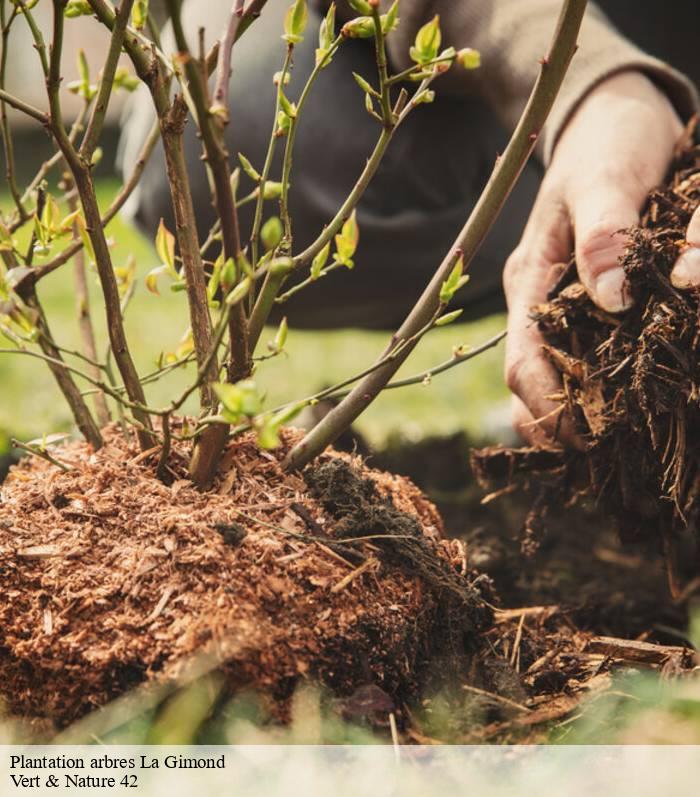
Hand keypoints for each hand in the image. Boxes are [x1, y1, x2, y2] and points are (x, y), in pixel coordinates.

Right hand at [503, 71, 684, 445]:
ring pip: (553, 375)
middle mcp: (539, 300)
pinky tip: (620, 405)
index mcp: (530, 278)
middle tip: (603, 454)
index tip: (585, 437)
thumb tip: (612, 298)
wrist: (611, 115)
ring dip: (574, 414)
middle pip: (531, 380)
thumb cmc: (606, 143)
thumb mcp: (604, 178)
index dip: (546, 405)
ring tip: (611, 445)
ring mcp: (560, 303)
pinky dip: (595, 388)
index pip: (523, 360)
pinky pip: (581, 355)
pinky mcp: (586, 300)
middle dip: (558, 423)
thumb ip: (603, 234)